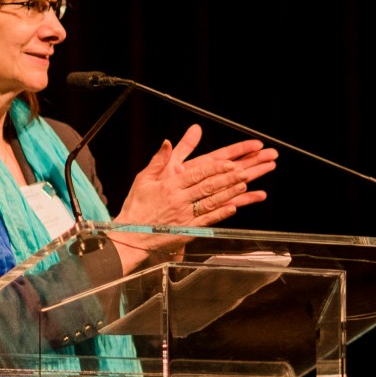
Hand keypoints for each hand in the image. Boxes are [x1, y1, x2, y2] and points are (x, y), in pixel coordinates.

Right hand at [115, 123, 276, 229]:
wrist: (130, 235)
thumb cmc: (137, 206)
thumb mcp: (144, 178)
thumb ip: (159, 160)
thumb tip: (167, 141)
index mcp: (170, 186)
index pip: (197, 175)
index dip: (215, 168)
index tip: (230, 163)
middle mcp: (179, 201)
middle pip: (208, 187)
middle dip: (228, 178)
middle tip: (245, 171)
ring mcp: (185, 216)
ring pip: (211, 203)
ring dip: (229, 193)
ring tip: (244, 185)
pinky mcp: (188, 230)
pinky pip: (207, 221)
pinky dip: (221, 214)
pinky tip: (234, 207)